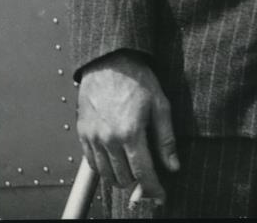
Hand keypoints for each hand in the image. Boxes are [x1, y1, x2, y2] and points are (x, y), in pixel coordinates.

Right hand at [77, 50, 178, 204]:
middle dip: (138, 183)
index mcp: (131, 132)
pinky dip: (104, 168)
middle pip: (124, 178)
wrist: (109, 61)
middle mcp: (109, 139)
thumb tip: (173, 165)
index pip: (143, 173)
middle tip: (148, 178)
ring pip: (107, 175)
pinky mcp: (83, 134)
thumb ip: (166, 138)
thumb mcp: (160, 104)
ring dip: (121, 178)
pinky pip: (92, 163)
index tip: (160, 195)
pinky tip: (115, 160)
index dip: (153, 189)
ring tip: (132, 169)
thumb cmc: (136, 78)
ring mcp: (94, 138)